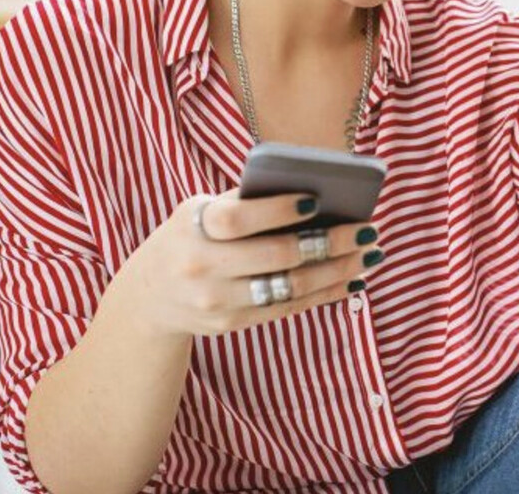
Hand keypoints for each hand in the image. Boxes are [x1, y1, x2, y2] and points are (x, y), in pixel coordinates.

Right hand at [120, 189, 384, 337]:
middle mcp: (202, 266)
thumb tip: (313, 194)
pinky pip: (286, 308)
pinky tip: (351, 280)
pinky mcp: (230, 324)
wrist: (149, 295)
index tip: (316, 199)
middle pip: (276, 257)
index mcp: (194, 227)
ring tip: (369, 255)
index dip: (277, 211)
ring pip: (289, 287)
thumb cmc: (190, 236)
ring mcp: (216, 301)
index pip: (238, 220)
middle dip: (328, 243)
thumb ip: (243, 201)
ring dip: (337, 272)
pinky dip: (324, 294)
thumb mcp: (200, 210)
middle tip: (367, 229)